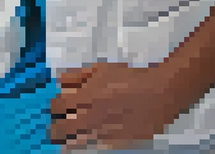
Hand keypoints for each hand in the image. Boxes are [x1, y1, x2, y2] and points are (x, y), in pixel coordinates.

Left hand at [50, 62, 190, 149]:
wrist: (160, 94)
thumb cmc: (130, 78)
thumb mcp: (101, 69)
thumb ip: (77, 75)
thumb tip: (60, 81)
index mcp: (84, 97)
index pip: (57, 106)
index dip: (54, 106)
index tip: (57, 107)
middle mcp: (90, 117)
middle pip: (60, 129)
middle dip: (55, 129)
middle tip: (56, 129)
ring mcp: (103, 133)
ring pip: (76, 143)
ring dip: (69, 140)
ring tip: (68, 140)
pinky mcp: (116, 143)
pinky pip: (95, 148)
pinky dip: (88, 145)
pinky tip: (87, 142)